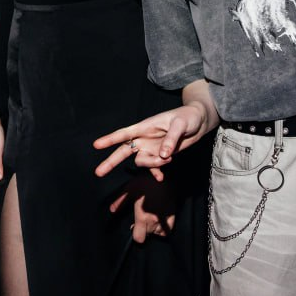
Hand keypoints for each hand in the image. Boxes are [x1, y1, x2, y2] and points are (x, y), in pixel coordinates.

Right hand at [92, 104, 209, 179]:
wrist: (199, 122)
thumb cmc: (188, 117)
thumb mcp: (180, 125)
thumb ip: (170, 139)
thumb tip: (163, 156)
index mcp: (145, 127)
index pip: (124, 134)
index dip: (109, 139)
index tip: (96, 145)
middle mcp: (144, 138)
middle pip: (123, 151)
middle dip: (110, 162)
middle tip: (98, 173)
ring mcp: (152, 148)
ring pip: (142, 161)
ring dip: (152, 164)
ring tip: (168, 159)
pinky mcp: (161, 155)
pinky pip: (153, 167)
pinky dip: (156, 172)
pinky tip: (161, 178)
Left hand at [109, 175, 175, 243]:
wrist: (165, 176)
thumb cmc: (146, 182)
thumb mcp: (129, 189)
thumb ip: (120, 202)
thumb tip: (112, 210)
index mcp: (142, 217)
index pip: (139, 238)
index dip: (135, 234)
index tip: (133, 227)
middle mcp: (154, 221)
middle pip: (148, 236)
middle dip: (143, 230)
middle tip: (141, 220)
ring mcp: (164, 220)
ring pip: (159, 234)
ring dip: (154, 229)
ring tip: (150, 219)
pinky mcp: (173, 216)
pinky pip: (168, 230)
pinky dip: (163, 228)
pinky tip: (159, 221)